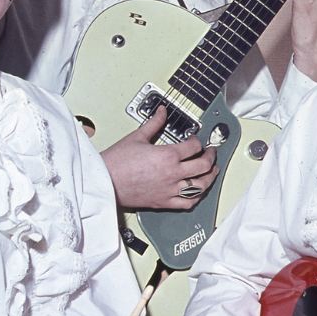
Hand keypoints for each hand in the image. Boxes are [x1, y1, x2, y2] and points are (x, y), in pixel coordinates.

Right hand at [100, 105, 218, 208]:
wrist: (103, 183)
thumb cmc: (116, 163)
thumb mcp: (137, 137)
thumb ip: (154, 123)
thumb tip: (162, 112)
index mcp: (168, 156)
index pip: (194, 146)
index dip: (197, 140)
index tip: (195, 139)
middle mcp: (172, 174)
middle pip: (203, 165)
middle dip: (211, 156)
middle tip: (211, 152)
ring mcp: (169, 190)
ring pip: (200, 186)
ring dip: (210, 177)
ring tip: (213, 171)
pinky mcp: (164, 202)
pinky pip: (187, 203)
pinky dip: (197, 197)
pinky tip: (199, 191)